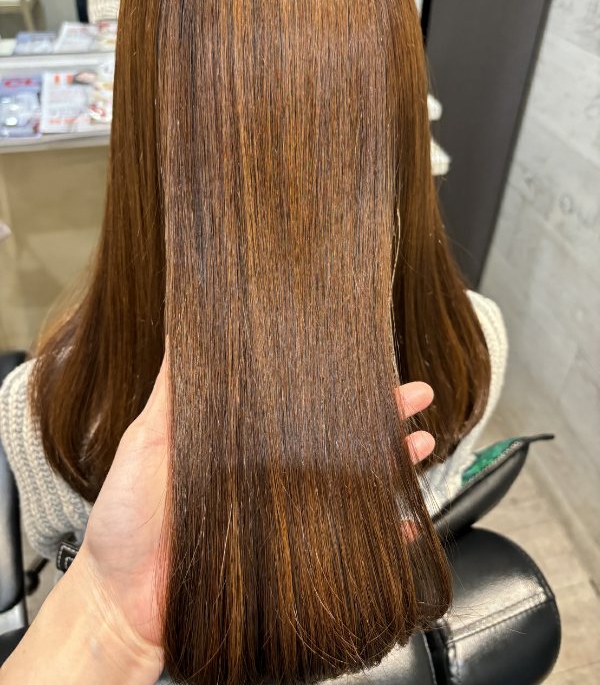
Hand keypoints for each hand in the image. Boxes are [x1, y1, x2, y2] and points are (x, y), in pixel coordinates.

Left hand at [77, 362, 435, 660]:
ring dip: (392, 461)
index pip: (299, 400)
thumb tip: (184, 326)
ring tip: (421, 443)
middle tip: (414, 394)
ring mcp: (286, 513)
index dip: (335, 378)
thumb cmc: (125, 523)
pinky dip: (384, 531)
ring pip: (353, 479)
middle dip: (381, 413)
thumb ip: (171, 391)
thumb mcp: (145, 442)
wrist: (122, 605)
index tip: (366, 354)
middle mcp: (271, 471)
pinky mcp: (295, 559)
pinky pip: (352, 543)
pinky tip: (404, 518)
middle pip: (337, 435)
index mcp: (243, 438)